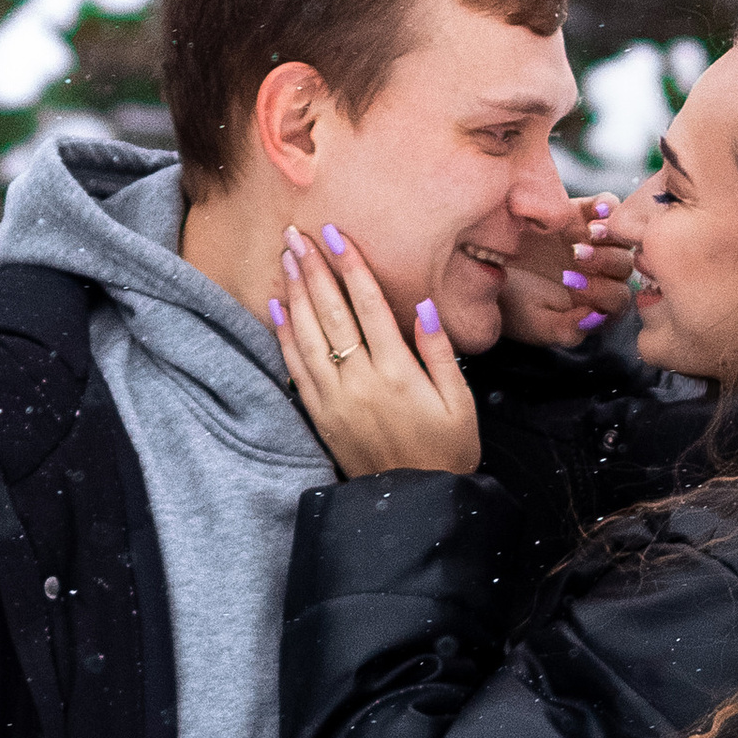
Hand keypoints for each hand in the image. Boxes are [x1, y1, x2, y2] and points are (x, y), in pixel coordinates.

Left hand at [270, 222, 480, 478]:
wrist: (413, 504)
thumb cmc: (446, 452)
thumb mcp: (459, 403)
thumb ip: (439, 352)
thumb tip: (422, 305)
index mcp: (399, 373)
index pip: (369, 306)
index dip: (351, 267)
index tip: (335, 234)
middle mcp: (361, 381)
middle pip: (331, 313)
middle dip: (314, 269)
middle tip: (296, 234)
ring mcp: (335, 399)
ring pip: (308, 335)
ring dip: (296, 292)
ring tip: (286, 257)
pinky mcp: (321, 416)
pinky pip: (296, 368)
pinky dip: (284, 334)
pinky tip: (277, 306)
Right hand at [499, 194, 633, 347]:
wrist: (483, 268)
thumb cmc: (510, 302)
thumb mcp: (535, 324)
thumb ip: (567, 331)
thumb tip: (595, 317)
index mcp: (596, 306)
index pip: (617, 301)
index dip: (601, 293)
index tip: (571, 285)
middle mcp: (601, 275)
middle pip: (623, 268)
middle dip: (604, 263)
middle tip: (576, 256)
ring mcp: (595, 243)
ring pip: (621, 239)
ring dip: (607, 238)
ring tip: (585, 236)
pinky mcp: (583, 214)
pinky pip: (608, 206)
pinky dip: (605, 206)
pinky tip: (593, 211)